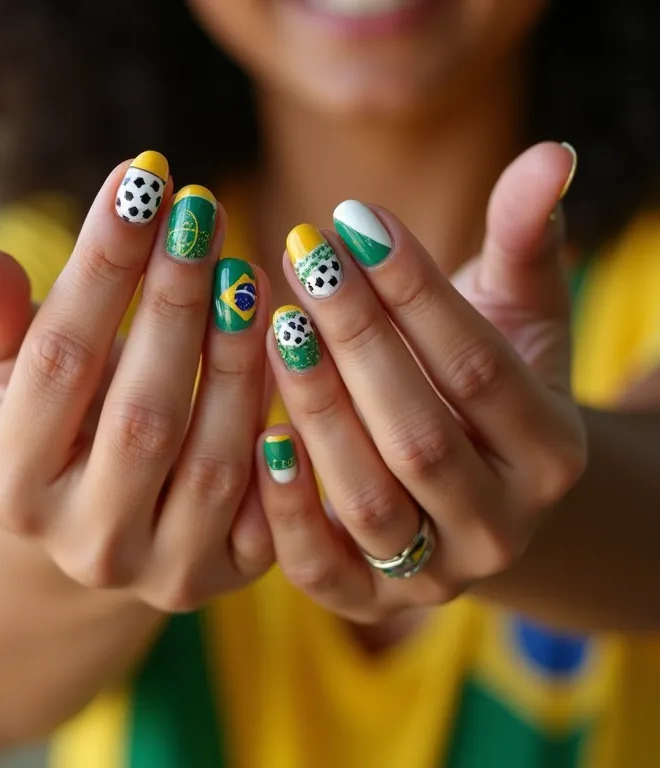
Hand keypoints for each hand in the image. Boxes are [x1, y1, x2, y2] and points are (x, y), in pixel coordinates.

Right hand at [0, 154, 272, 610]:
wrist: (106, 516)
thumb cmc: (59, 428)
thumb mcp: (4, 381)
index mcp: (14, 490)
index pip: (58, 364)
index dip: (102, 267)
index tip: (141, 179)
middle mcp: (88, 545)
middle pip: (142, 414)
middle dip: (176, 302)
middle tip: (205, 210)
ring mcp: (166, 571)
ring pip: (214, 458)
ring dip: (240, 355)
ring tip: (249, 270)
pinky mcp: (230, 573)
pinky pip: (271, 505)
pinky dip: (286, 427)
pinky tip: (296, 349)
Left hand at [257, 142, 585, 623]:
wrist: (465, 477)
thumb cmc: (481, 380)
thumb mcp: (513, 314)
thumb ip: (527, 242)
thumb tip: (553, 153)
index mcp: (550, 452)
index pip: (480, 367)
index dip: (417, 289)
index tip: (353, 216)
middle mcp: (503, 525)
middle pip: (420, 433)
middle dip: (358, 339)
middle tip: (302, 257)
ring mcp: (436, 573)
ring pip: (369, 498)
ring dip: (317, 409)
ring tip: (273, 323)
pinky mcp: (370, 599)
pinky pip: (321, 567)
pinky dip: (286, 506)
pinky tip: (254, 432)